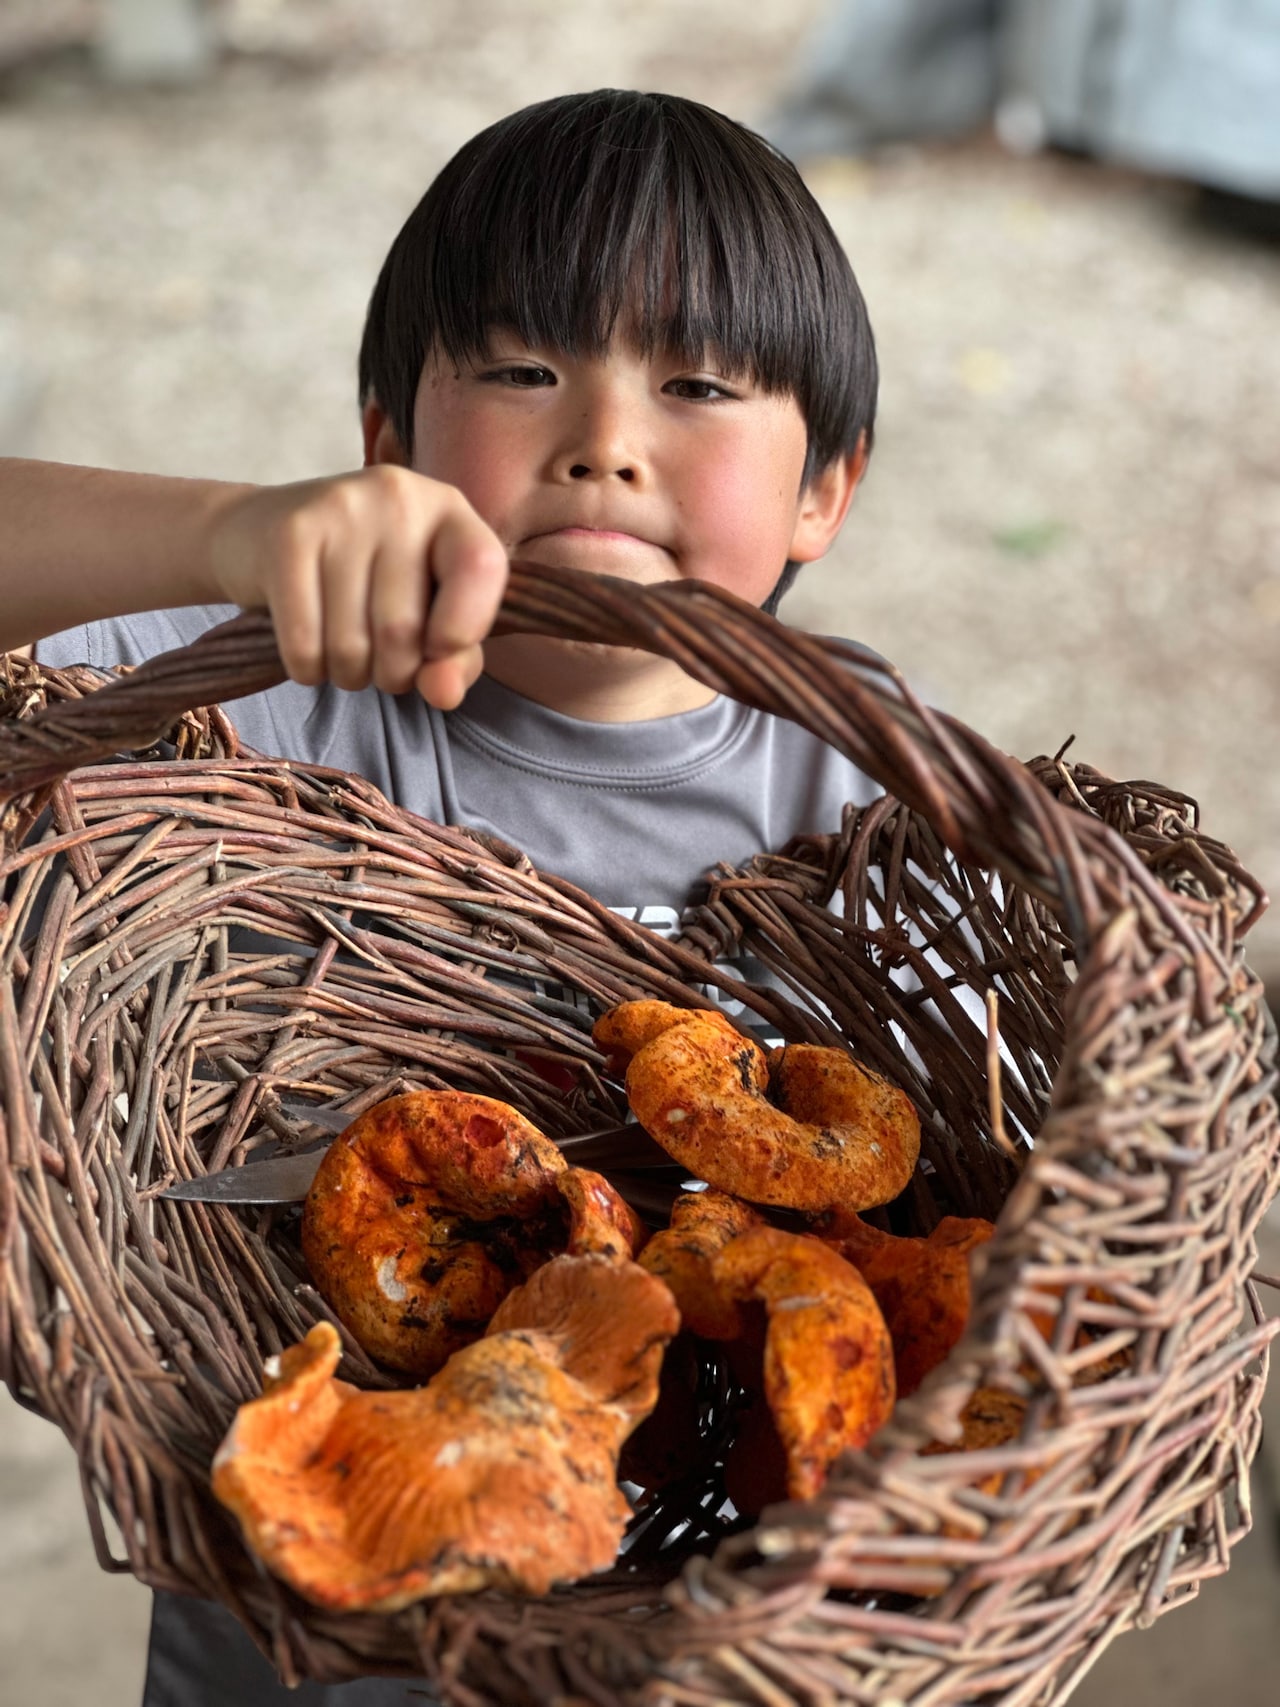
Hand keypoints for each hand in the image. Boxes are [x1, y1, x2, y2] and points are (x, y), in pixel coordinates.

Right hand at [207, 466, 508, 708]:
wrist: (256, 530)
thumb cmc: (362, 580)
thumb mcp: (425, 610)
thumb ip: (456, 657)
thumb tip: (444, 693)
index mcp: (447, 510)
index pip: (482, 566)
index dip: (464, 628)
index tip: (438, 649)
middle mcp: (397, 498)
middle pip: (404, 628)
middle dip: (393, 673)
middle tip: (379, 661)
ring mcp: (339, 510)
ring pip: (351, 645)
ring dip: (349, 675)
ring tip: (343, 652)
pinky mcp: (288, 536)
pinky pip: (304, 644)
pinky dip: (308, 669)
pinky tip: (309, 650)